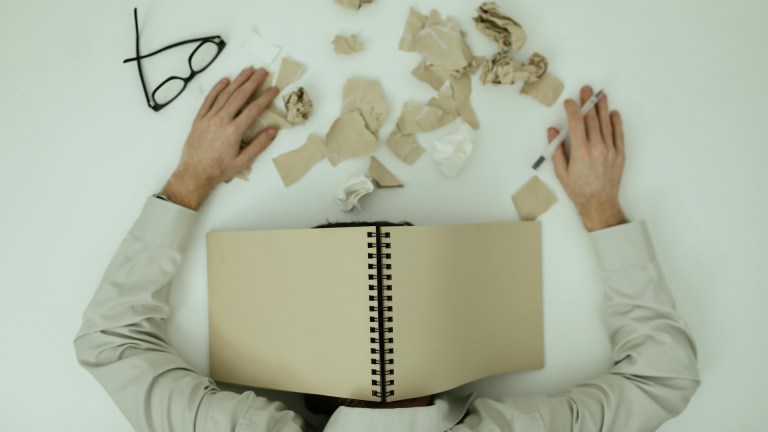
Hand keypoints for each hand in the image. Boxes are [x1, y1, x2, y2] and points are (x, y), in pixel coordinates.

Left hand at [162, 67, 278, 209]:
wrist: (194, 173)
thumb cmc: (219, 169)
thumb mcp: (243, 161)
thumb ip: (259, 145)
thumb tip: (273, 131)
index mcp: (234, 131)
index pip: (253, 109)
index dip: (265, 97)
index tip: (273, 89)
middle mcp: (221, 120)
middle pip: (240, 96)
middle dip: (252, 82)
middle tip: (262, 71)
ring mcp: (208, 117)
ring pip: (225, 94)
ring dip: (237, 80)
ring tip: (247, 70)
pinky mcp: (199, 118)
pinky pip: (209, 99)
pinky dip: (217, 88)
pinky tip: (225, 80)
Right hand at [551, 85, 626, 231]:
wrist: (599, 204)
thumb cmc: (578, 190)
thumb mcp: (561, 172)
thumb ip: (557, 150)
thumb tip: (553, 131)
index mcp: (581, 152)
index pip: (576, 123)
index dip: (572, 109)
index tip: (569, 102)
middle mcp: (597, 148)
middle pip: (592, 119)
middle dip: (588, 102)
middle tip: (587, 90)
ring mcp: (610, 150)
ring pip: (606, 123)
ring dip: (602, 108)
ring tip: (600, 95)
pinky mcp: (619, 155)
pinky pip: (618, 134)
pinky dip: (616, 122)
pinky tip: (613, 113)